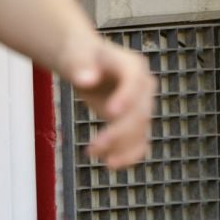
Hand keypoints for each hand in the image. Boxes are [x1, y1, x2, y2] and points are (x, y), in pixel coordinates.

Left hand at [68, 39, 156, 169]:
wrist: (85, 63)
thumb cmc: (80, 55)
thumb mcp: (75, 55)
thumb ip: (80, 65)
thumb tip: (86, 80)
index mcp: (132, 65)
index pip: (134, 80)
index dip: (126, 97)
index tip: (110, 113)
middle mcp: (143, 87)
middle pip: (139, 113)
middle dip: (118, 133)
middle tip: (93, 147)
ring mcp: (142, 107)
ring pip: (140, 133)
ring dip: (120, 150)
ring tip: (92, 155)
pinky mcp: (135, 123)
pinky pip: (139, 144)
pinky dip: (127, 157)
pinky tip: (109, 163)